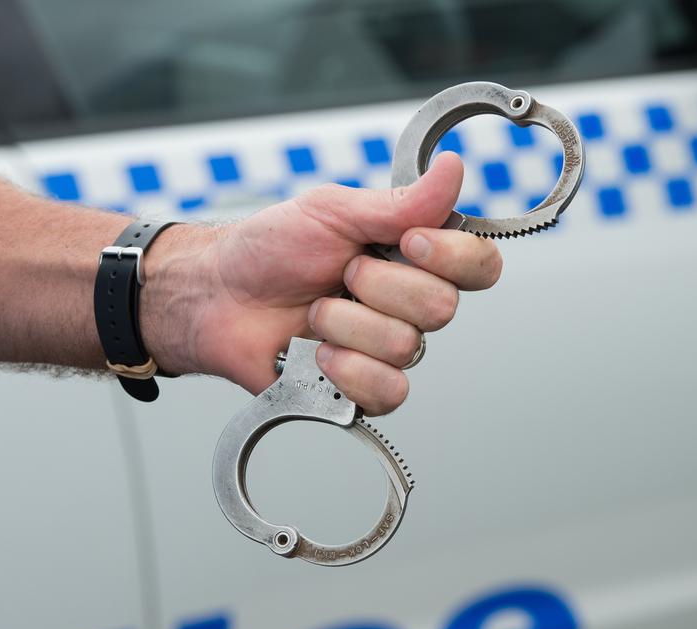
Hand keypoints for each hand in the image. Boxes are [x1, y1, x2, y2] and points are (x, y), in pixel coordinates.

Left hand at [145, 153, 501, 414]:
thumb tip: (454, 169)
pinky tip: (318, 354)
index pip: (478, 265)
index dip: (451, 257)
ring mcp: (388, 349)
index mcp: (414, 257)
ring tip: (313, 312)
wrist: (218, 295)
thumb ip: (400, 202)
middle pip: (442, 308)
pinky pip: (388, 390)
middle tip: (339, 273)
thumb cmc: (269, 249)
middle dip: (377, 286)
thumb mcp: (333, 210)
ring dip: (346, 324)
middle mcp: (409, 305)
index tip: (406, 241)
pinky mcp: (364, 388)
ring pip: (406, 347)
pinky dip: (348, 369)